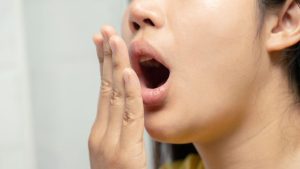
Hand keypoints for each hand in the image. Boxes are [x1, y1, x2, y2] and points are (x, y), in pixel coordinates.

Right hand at [88, 26, 146, 168]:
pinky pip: (129, 117)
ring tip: (115, 41)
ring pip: (115, 97)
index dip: (104, 66)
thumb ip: (119, 129)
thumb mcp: (115, 150)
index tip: (104, 44)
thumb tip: (126, 107)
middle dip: (107, 58)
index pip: (103, 91)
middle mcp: (101, 134)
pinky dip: (129, 94)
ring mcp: (109, 143)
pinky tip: (128, 74)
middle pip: (106, 88)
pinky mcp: (124, 153)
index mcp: (100, 132)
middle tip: (106, 32)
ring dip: (116, 67)